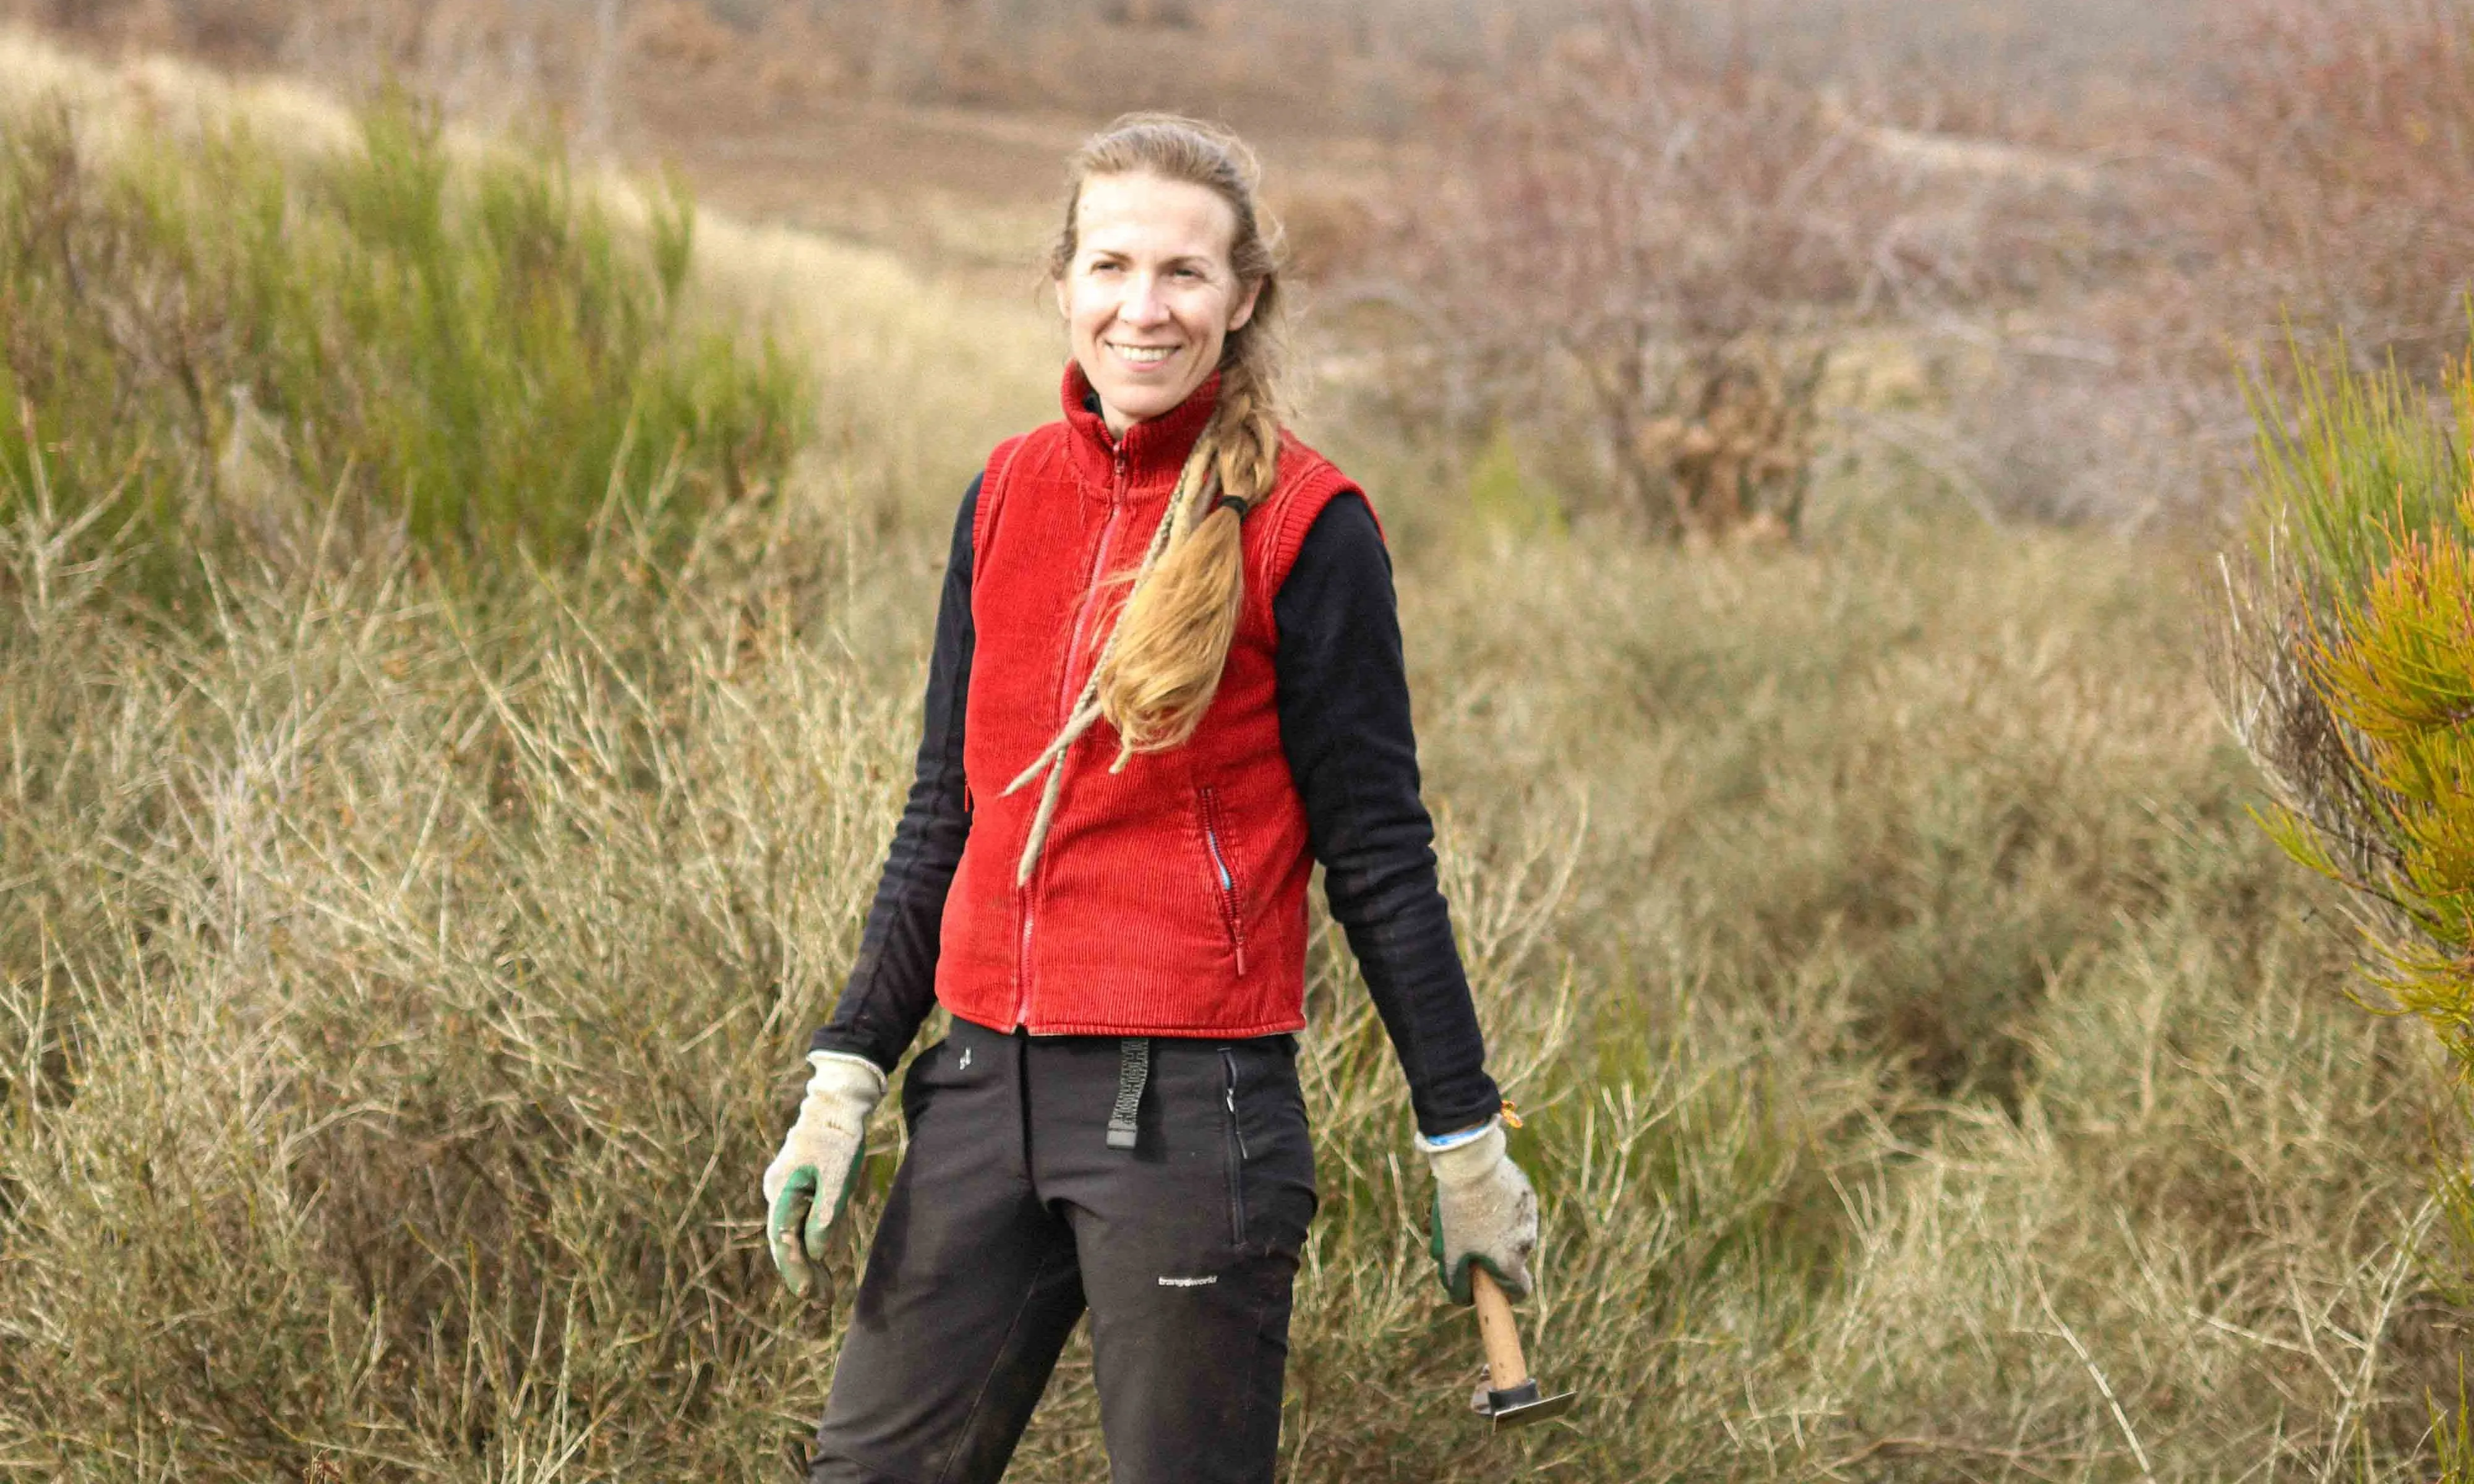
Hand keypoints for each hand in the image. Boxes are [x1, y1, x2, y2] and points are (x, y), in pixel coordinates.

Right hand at [762, 1051, 886, 1298]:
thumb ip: (826, 1215)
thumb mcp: (839, 1176)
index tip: (807, 1296)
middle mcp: (778, 1193)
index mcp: (782, 1191)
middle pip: (786, 1242)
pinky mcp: (799, 1188)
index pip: (784, 1240)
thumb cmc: (839, 1138)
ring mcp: (787, 1190)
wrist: (838, 1104)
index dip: (795, 1270)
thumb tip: (818, 1253)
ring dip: (808, 1263)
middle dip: (802, 1274)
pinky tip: (824, 1264)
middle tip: (821, 1303)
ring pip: (794, 1235)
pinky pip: (802, 1223)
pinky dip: (812, 1244)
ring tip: (824, 1294)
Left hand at [1421, 1117, 1537, 1304]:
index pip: (1519, 1290)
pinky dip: (1501, 1206)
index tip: (1490, 1283)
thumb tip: (1465, 1298)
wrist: (1471, 1166)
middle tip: (1468, 1237)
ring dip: (1497, 1228)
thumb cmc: (1459, 1213)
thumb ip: (1458, 1283)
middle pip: (1512, 1258)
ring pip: (1513, 1231)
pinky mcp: (1527, 1193)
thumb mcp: (1450, 1253)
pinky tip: (1482, 1193)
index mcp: (1511, 1261)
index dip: (1504, 1291)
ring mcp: (1529, 1217)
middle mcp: (1526, 1243)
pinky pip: (1515, 1208)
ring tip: (1472, 1211)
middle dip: (1494, 1253)